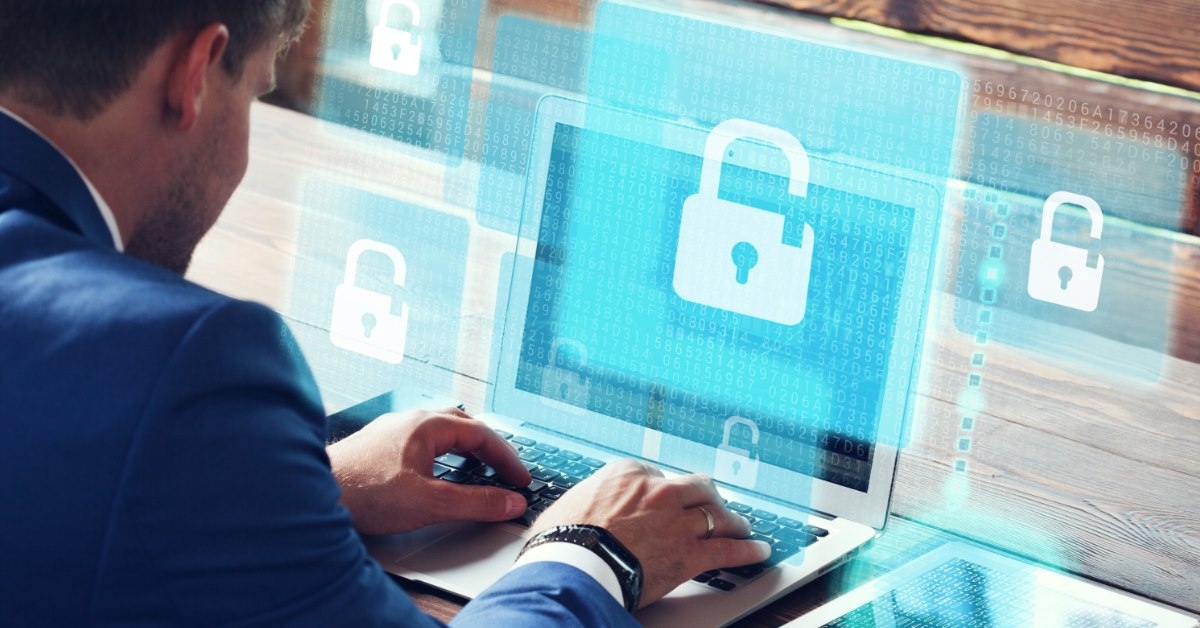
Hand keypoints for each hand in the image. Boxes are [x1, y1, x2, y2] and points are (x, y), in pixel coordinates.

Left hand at [327, 407, 531, 534]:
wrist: (313, 494)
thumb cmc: (364, 492)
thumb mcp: (429, 502)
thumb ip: (475, 503)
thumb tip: (508, 502)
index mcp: (428, 425)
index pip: (483, 434)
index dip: (507, 458)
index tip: (520, 479)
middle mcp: (410, 420)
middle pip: (463, 425)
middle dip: (488, 448)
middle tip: (504, 470)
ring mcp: (392, 430)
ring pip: (439, 431)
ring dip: (464, 447)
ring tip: (476, 465)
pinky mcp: (377, 446)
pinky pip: (421, 440)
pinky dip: (441, 452)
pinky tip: (434, 469)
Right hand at [530, 459, 770, 607]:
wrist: (574, 565)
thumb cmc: (562, 538)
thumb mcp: (571, 503)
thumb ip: (590, 500)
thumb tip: (580, 510)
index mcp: (628, 473)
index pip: (658, 475)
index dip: (665, 491)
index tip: (668, 500)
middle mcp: (659, 491)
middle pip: (698, 487)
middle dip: (708, 497)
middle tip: (713, 504)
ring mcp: (678, 521)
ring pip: (718, 515)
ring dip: (732, 521)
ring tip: (741, 527)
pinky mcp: (690, 553)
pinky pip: (729, 549)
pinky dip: (747, 551)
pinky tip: (758, 551)